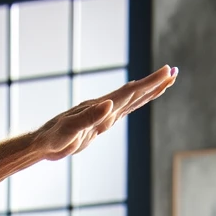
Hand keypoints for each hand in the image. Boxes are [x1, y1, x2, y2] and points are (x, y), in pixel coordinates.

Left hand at [34, 65, 177, 160]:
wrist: (42, 143)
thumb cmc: (53, 138)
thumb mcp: (70, 130)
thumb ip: (89, 117)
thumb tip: (109, 104)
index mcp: (100, 108)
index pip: (129, 93)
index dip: (148, 84)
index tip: (167, 72)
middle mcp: (103, 108)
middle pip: (133, 93)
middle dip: (154, 84)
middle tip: (174, 72)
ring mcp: (101, 115)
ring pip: (130, 101)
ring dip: (147, 91)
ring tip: (165, 81)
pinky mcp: (98, 124)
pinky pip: (121, 111)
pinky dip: (134, 104)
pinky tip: (138, 100)